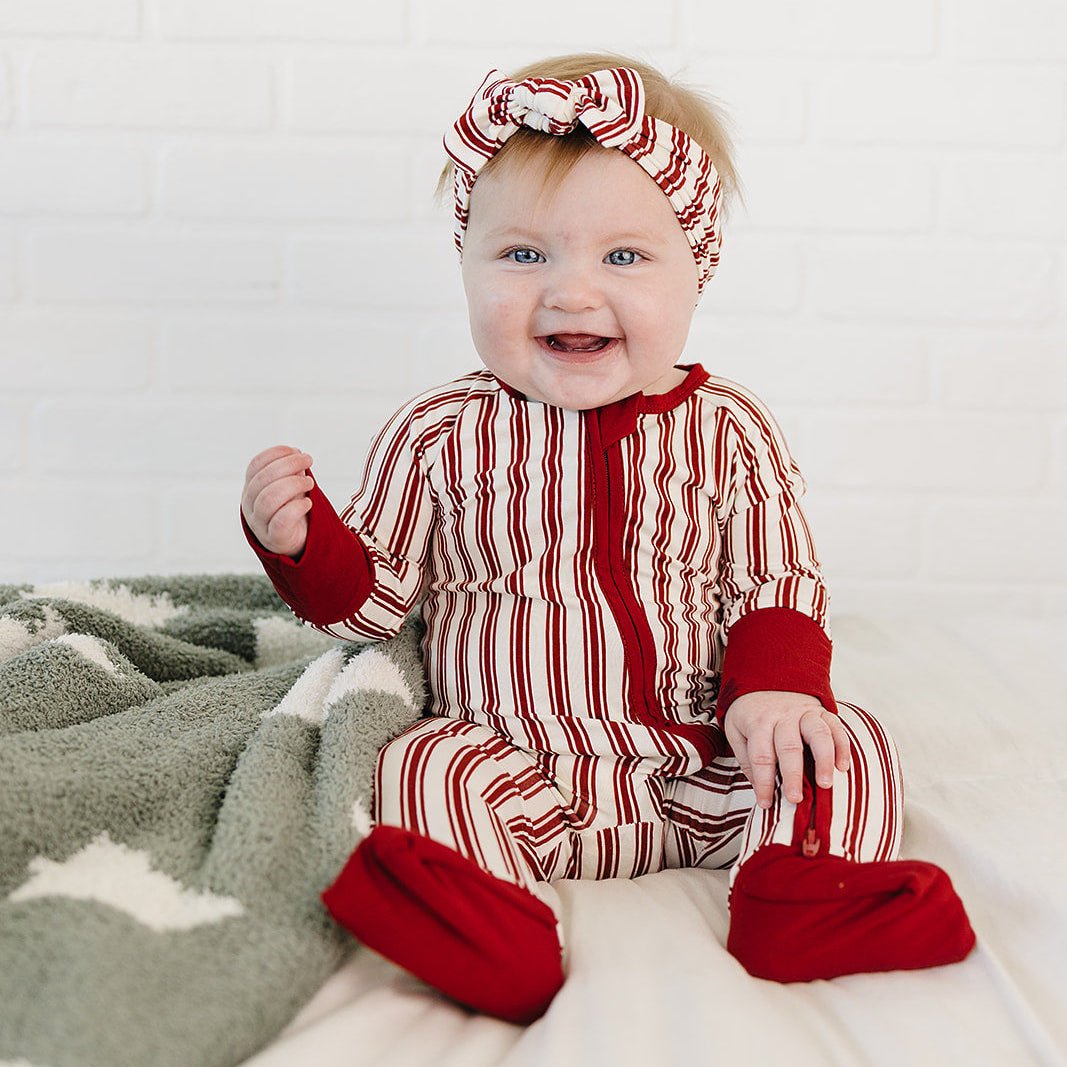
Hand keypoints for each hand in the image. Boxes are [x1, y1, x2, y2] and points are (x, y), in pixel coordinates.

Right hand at [241, 445, 314, 556]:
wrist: (296, 542)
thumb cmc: (292, 508)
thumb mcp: (290, 485)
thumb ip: (292, 470)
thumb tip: (297, 452)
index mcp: (251, 488)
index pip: (255, 465)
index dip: (275, 454)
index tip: (296, 450)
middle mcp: (250, 505)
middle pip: (262, 479)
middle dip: (289, 465)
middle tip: (309, 461)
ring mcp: (259, 523)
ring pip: (268, 499)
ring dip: (293, 485)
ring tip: (310, 483)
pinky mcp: (273, 538)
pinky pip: (281, 521)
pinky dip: (296, 508)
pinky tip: (308, 502)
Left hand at [723, 691, 850, 809]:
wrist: (767, 676)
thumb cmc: (751, 713)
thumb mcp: (736, 730)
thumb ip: (747, 759)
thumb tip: (760, 788)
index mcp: (758, 722)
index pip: (761, 755)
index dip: (763, 782)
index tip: (766, 803)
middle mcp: (782, 716)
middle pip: (789, 746)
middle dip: (793, 775)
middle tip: (795, 799)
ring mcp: (804, 712)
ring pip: (817, 734)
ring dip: (823, 760)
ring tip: (825, 784)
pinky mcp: (822, 711)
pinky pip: (836, 727)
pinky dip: (842, 747)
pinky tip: (843, 767)